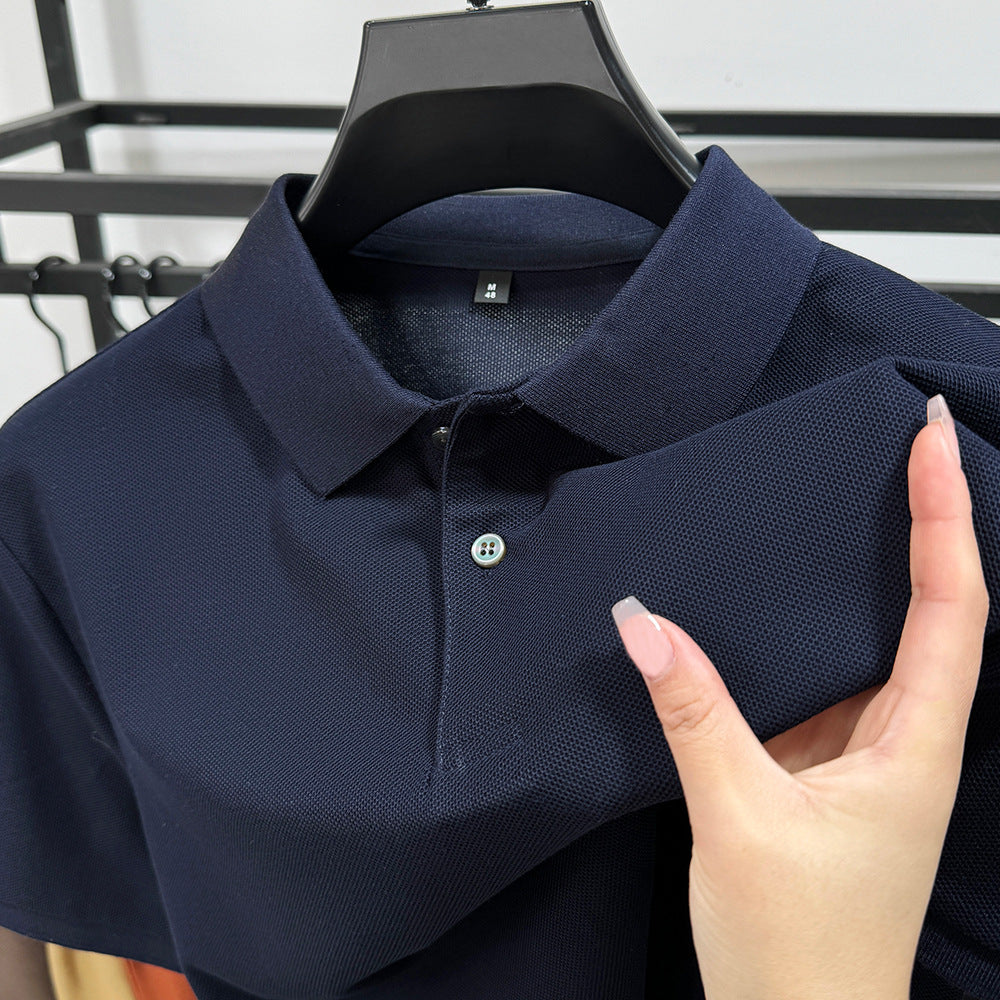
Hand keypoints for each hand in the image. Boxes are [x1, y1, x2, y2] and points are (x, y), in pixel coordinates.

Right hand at [611, 392, 988, 999]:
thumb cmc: (798, 946)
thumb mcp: (738, 816)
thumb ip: (693, 711)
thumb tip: (643, 621)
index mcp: (915, 746)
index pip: (952, 605)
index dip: (943, 515)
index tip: (929, 439)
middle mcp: (906, 738)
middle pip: (940, 607)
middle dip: (931, 518)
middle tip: (908, 439)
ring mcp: (868, 751)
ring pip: (890, 639)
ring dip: (887, 564)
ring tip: (867, 491)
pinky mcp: (827, 765)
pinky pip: (834, 673)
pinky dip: (826, 621)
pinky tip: (796, 595)